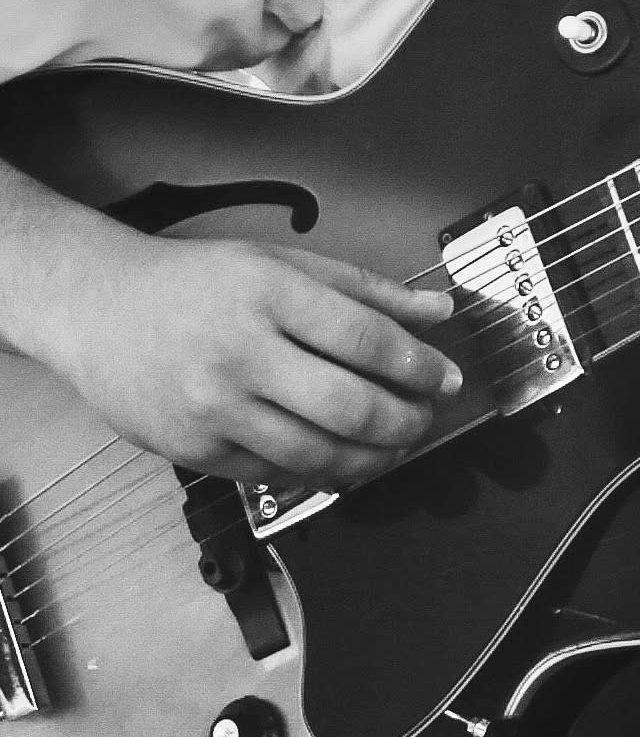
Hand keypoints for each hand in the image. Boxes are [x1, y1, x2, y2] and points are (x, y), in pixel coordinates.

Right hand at [46, 231, 460, 487]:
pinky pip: (276, 473)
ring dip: (373, 458)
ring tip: (394, 446)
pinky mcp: (196, 450)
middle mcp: (240, 352)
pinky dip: (321, 473)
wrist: (98, 308)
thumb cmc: (193, 282)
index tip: (444, 377)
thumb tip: (438, 309)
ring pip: (317, 454)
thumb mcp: (281, 263)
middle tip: (425, 418)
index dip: (418, 366)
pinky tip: (342, 459)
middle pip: (349, 407)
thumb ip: (366, 290)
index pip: (365, 339)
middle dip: (405, 421)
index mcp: (268, 294)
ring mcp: (215, 408)